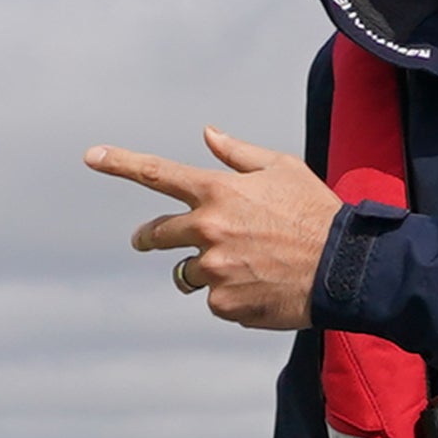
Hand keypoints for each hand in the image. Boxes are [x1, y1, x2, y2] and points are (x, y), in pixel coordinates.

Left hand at [86, 124, 340, 330]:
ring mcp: (212, 270)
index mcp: (217, 192)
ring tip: (241, 267)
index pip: (157, 173)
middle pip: (156, 236)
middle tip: (145, 241)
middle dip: (147, 239)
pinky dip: (231, 295)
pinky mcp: (223, 303)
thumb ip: (238, 154)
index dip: (120, 163)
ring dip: (200, 270)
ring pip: (185, 273)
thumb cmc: (317, 212)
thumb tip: (207, 134)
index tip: (91, 156)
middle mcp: (207, 230)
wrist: (346, 267)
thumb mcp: (282, 169)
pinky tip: (261, 288)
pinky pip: (214, 300)